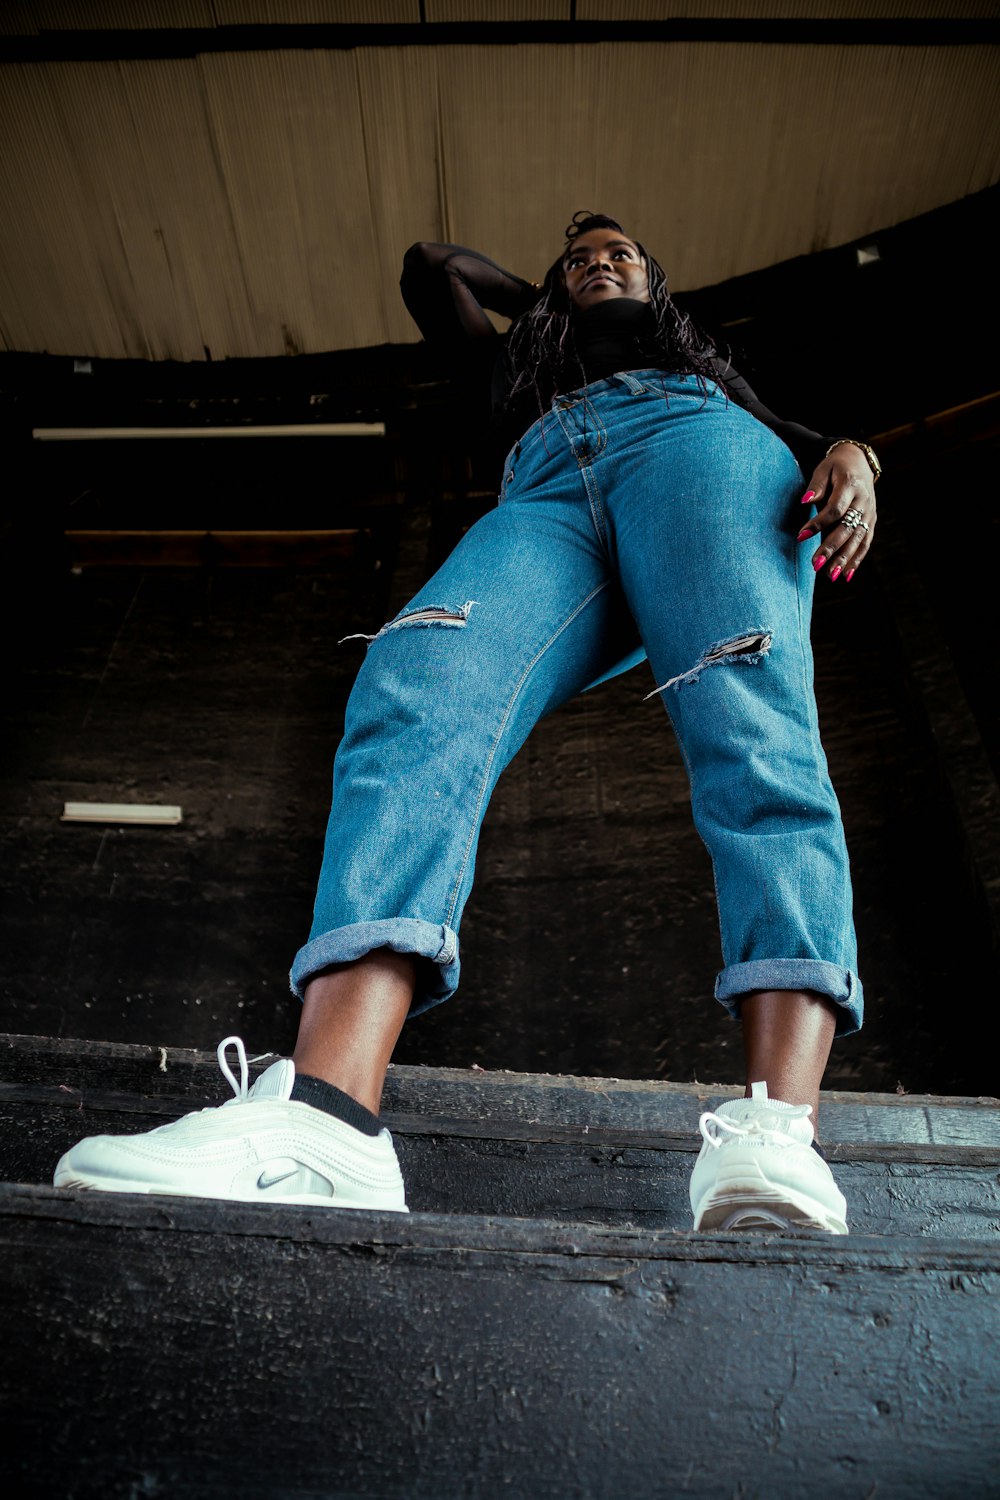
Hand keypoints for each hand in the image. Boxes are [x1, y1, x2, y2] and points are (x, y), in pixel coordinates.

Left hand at [796, 444, 876, 582]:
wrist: (860, 462)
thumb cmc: (835, 467)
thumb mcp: (824, 469)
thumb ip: (816, 486)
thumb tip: (805, 501)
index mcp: (850, 485)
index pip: (835, 508)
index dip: (818, 523)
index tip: (801, 536)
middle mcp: (863, 501)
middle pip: (847, 528)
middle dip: (831, 548)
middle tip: (815, 564)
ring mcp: (869, 513)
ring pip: (857, 539)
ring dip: (844, 558)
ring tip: (830, 575)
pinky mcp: (871, 522)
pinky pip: (865, 543)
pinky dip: (856, 559)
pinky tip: (846, 575)